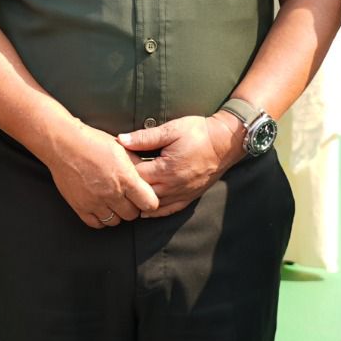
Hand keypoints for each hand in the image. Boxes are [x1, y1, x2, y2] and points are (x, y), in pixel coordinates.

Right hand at [41, 121, 159, 228]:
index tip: (145, 197)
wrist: (64, 144)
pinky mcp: (80, 206)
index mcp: (125, 178)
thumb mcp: (122, 147)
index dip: (149, 201)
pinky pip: (96, 224)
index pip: (149, 203)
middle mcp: (112, 192)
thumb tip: (148, 172)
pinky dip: (101, 218)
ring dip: (117, 213)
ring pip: (115, 221)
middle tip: (128, 198)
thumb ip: (137, 163)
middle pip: (132, 215)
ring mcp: (95, 201)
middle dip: (133, 207)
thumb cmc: (92, 142)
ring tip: (114, 201)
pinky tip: (102, 207)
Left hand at [119, 114, 244, 217]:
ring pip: (154, 206)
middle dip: (129, 189)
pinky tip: (146, 209)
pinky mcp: (190, 197)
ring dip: (140, 201)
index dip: (123, 172)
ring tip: (127, 196)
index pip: (135, 176)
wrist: (226, 141)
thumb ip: (145, 137)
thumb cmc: (199, 132)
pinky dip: (156, 211)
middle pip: (142, 194)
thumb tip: (121, 140)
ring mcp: (182, 194)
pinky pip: (169, 210)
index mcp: (165, 169)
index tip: (114, 165)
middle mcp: (172, 186)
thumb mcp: (171, 129)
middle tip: (117, 182)